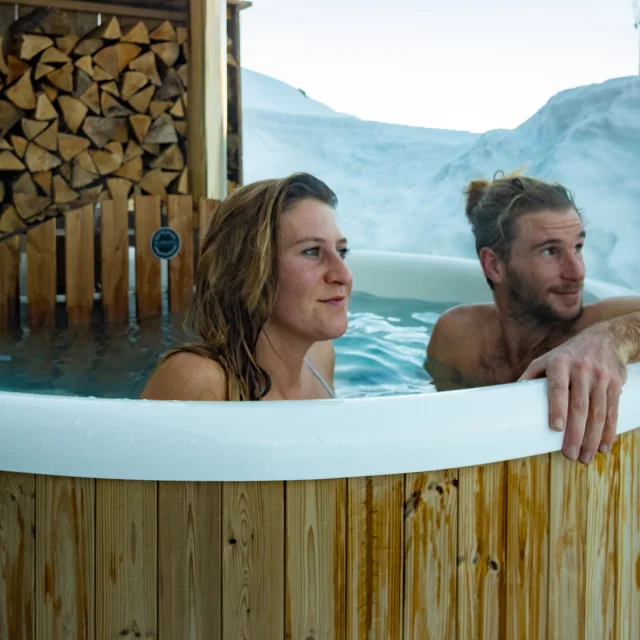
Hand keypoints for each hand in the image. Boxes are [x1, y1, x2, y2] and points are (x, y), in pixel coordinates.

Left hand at [518, 325, 625, 463]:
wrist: (605, 338)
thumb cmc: (567, 354)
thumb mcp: (545, 359)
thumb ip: (530, 377)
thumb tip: (508, 398)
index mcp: (560, 363)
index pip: (558, 388)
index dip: (557, 408)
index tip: (556, 428)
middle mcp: (581, 369)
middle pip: (580, 406)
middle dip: (576, 433)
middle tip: (570, 455)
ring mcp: (600, 377)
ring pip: (598, 412)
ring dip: (592, 438)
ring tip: (585, 457)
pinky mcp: (615, 383)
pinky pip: (613, 410)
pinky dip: (609, 431)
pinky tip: (603, 446)